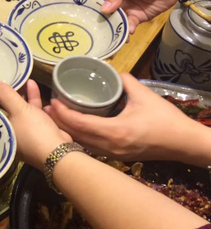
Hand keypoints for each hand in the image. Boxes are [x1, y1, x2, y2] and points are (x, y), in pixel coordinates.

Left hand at [0, 79, 70, 169]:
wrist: (59, 151)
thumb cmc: (33, 131)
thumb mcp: (18, 110)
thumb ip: (6, 96)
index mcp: (2, 132)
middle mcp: (12, 134)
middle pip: (8, 110)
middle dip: (11, 94)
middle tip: (8, 78)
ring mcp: (26, 133)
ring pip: (22, 110)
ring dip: (24, 95)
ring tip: (23, 79)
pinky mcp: (39, 131)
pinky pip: (33, 113)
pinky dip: (34, 100)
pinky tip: (33, 86)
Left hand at [48, 73, 199, 160]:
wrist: (184, 143)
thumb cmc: (166, 119)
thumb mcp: (144, 95)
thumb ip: (125, 80)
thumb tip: (111, 71)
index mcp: (115, 131)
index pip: (80, 124)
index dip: (63, 113)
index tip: (53, 101)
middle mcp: (110, 146)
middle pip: (76, 136)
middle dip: (59, 123)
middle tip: (46, 109)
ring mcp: (113, 154)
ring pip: (83, 145)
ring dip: (68, 131)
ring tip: (56, 118)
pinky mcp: (118, 157)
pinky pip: (92, 148)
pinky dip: (80, 138)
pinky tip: (75, 128)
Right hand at [93, 0, 181, 32]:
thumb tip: (104, 10)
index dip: (85, 5)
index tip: (77, 17)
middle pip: (102, 12)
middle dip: (98, 22)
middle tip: (91, 33)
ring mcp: (126, 9)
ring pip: (114, 21)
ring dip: (112, 29)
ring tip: (110, 37)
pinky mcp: (137, 18)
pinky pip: (128, 26)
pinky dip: (127, 31)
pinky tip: (128, 33)